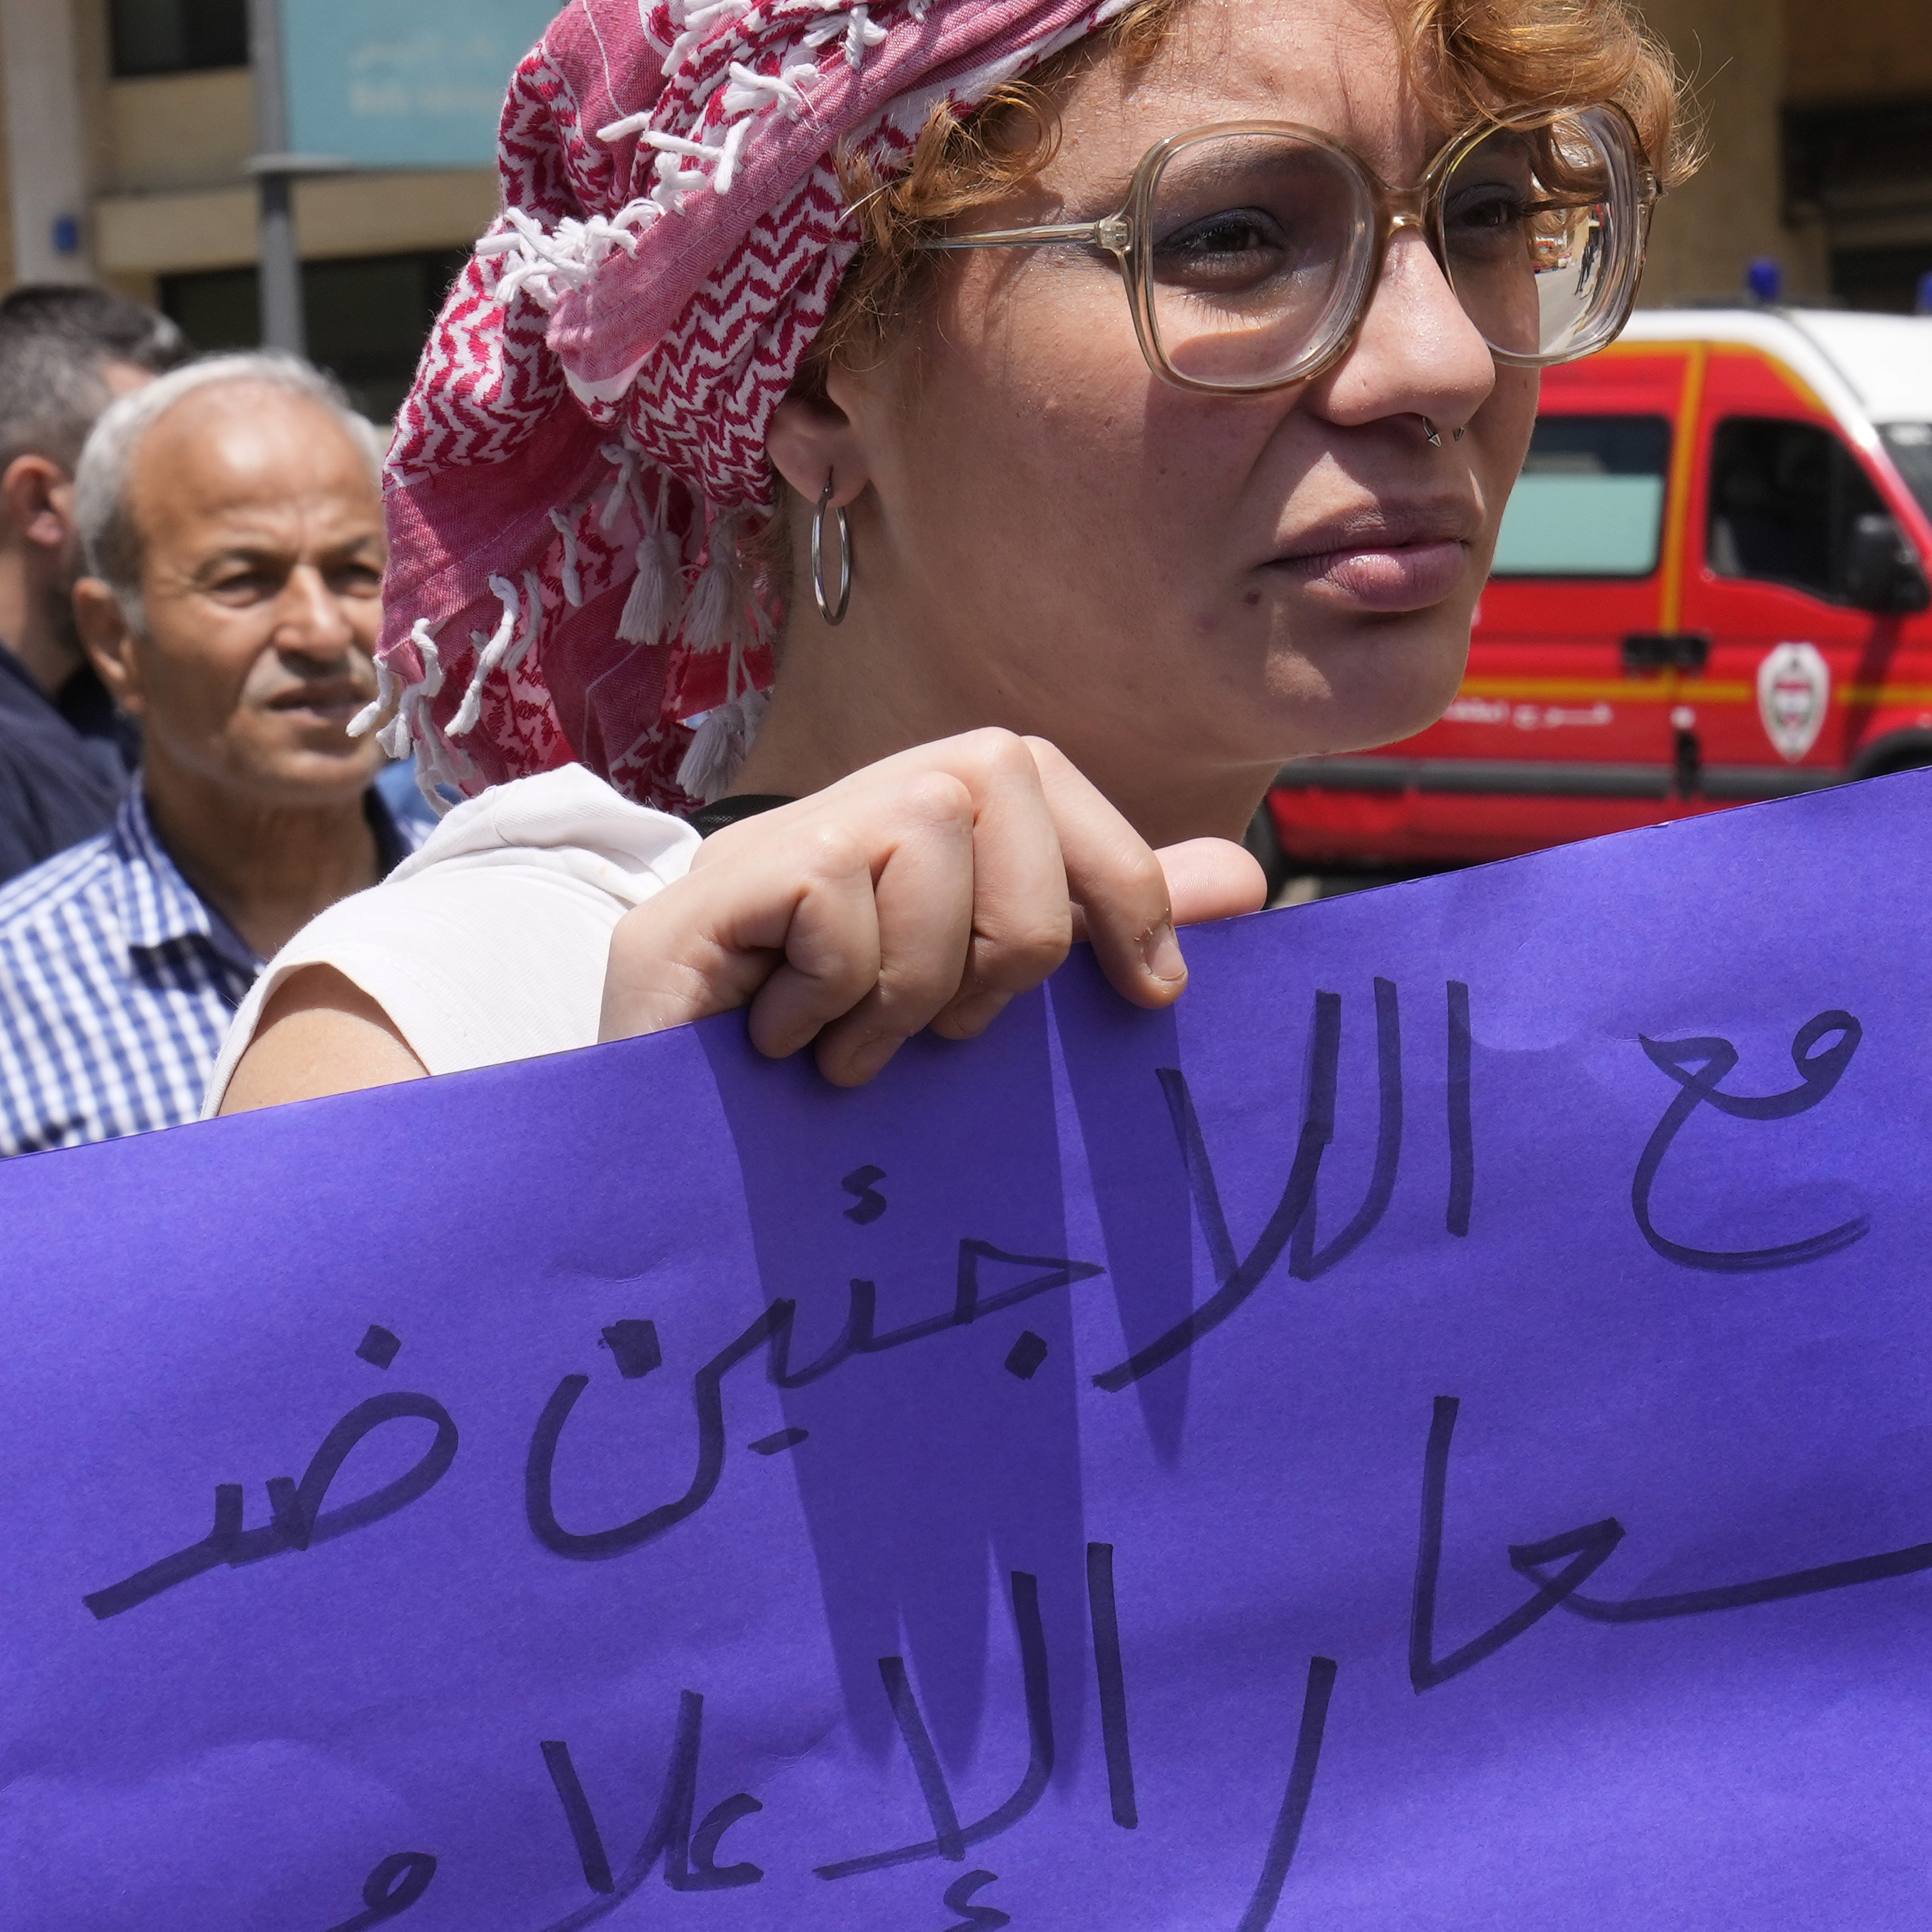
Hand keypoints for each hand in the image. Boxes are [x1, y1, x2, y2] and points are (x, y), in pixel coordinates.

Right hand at [598, 730, 1263, 1082]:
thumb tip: (1243, 882)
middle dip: (1011, 935)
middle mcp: (852, 800)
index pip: (1046, 778)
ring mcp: (775, 835)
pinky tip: (786, 1041)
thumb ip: (1107, 929)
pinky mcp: (712, 889)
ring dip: (912, 985)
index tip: (1150, 993)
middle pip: (997, 789)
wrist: (689, 1153)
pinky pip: (832, 895)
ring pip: (920, 842)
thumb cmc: (860, 1072)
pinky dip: (832, 996)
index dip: (1121, 876)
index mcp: (929, 819)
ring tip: (860, 1046)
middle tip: (953, 1029)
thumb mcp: (1000, 997)